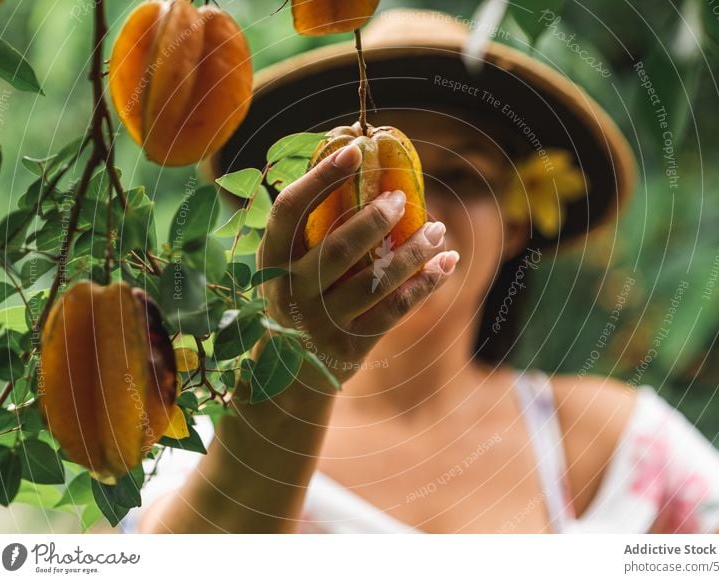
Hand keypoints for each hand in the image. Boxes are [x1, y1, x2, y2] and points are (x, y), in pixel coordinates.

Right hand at [255, 144, 459, 386]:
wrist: (286, 379)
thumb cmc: (295, 303)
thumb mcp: (285, 268)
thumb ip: (309, 230)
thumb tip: (353, 166)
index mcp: (271, 261)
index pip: (289, 210)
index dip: (320, 178)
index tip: (354, 151)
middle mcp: (291, 292)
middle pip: (338, 249)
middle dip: (376, 219)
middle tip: (402, 199)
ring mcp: (320, 323)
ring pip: (375, 281)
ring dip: (413, 251)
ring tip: (439, 228)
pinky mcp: (349, 348)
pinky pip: (394, 311)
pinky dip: (425, 285)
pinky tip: (447, 264)